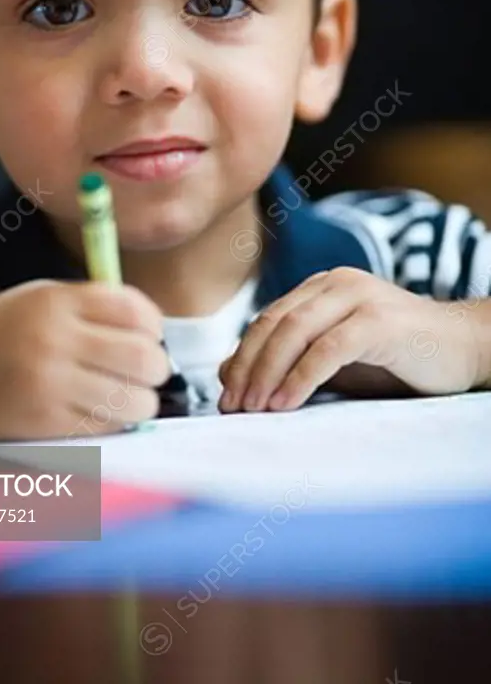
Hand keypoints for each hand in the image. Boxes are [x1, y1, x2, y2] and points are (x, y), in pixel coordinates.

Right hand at [0, 280, 169, 439]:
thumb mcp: (42, 298)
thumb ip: (93, 305)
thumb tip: (153, 328)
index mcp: (57, 302)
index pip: (135, 310)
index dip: (154, 325)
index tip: (150, 335)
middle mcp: (56, 340)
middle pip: (143, 357)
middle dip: (157, 366)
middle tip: (149, 370)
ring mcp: (50, 385)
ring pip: (133, 400)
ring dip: (142, 401)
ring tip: (130, 396)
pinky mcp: (45, 424)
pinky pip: (106, 427)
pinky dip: (116, 422)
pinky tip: (104, 412)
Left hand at [218, 267, 481, 412]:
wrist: (466, 349)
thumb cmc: (399, 359)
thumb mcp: (335, 361)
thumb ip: (288, 360)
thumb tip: (227, 374)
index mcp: (322, 287)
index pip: (267, 319)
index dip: (241, 357)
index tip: (225, 397)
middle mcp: (337, 283)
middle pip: (275, 323)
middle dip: (247, 366)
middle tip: (232, 407)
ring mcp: (359, 297)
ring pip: (295, 331)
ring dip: (267, 372)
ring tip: (254, 409)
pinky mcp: (380, 321)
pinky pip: (328, 348)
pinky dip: (301, 377)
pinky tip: (286, 403)